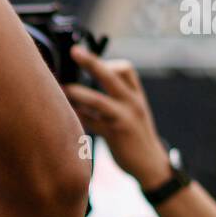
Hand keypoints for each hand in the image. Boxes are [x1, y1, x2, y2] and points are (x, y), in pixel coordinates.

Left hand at [63, 47, 171, 188]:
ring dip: (79, 93)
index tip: (87, 60)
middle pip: (112, 76)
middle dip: (92, 62)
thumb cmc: (135, 137)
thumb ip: (115, 99)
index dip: (106, 62)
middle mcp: (132, 103)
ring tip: (64, 88)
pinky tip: (67, 113)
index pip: (126, 69)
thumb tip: (83, 88)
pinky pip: (93, 123)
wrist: (151, 165)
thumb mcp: (132, 113)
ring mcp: (125, 119)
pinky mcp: (116, 135)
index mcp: (136, 96)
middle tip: (74, 51)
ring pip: (100, 101)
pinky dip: (79, 116)